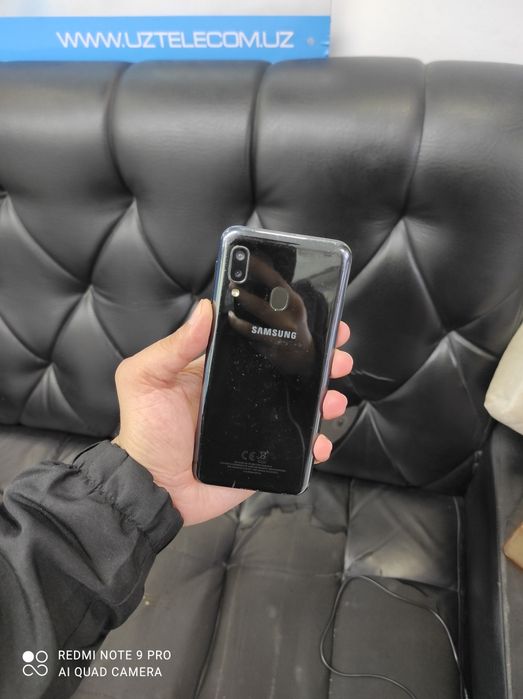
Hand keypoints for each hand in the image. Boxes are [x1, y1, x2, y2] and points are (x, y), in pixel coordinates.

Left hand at [113, 299, 352, 524]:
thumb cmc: (145, 432)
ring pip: (301, 406)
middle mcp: (242, 394)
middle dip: (320, 362)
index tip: (314, 322)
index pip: (259, 343)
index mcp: (219, 371)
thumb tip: (204, 310)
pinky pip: (297, 445)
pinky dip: (316, 443)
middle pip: (289, 372)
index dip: (288, 331)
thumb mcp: (147, 379)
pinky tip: (320, 440)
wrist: (151, 487)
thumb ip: (173, 346)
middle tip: (338, 357)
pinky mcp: (264, 454)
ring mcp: (256, 424)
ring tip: (333, 398)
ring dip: (325, 399)